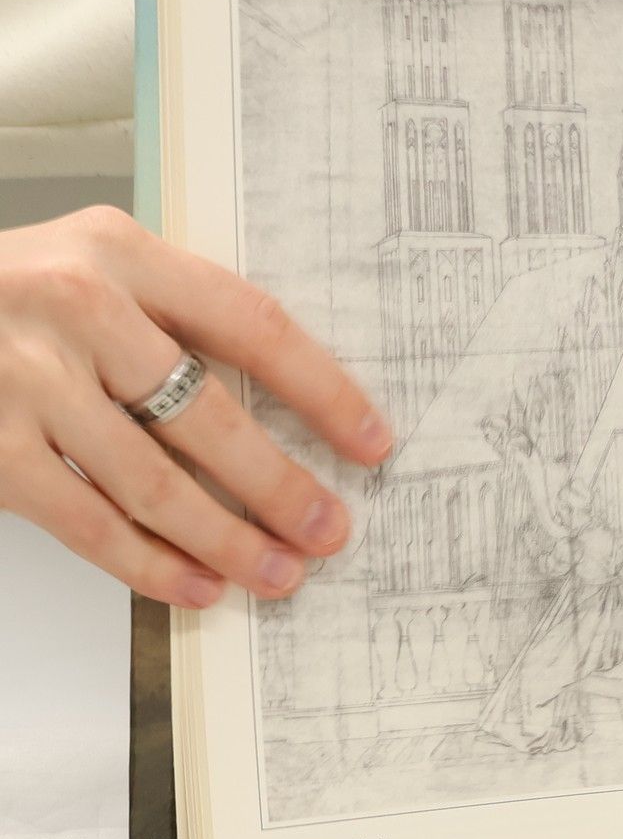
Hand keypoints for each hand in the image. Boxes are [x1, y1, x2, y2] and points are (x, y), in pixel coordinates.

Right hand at [0, 207, 391, 607]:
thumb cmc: (12, 298)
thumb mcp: (94, 270)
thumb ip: (175, 319)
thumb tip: (288, 411)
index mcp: (122, 252)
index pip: (252, 325)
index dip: (323, 391)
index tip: (370, 442)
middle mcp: (76, 306)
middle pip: (207, 414)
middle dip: (280, 486)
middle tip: (331, 530)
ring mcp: (25, 378)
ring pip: (152, 480)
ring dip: (226, 538)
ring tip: (277, 573)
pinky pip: (87, 520)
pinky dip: (149, 563)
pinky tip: (197, 586)